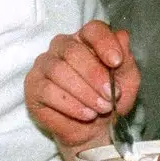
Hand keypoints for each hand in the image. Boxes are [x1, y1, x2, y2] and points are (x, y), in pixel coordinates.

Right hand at [25, 21, 140, 149]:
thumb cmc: (108, 99)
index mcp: (86, 40)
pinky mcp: (33, 86)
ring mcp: (44, 65)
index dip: (104, 43)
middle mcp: (61, 46)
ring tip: (101, 108)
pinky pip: (48, 90)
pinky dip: (71, 105)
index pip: (92, 30)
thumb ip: (126, 59)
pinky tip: (86, 114)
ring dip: (85, 92)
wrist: (94, 131)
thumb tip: (122, 37)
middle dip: (94, 75)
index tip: (116, 62)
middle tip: (111, 95)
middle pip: (73, 50)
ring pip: (59, 71)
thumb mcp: (126, 80)